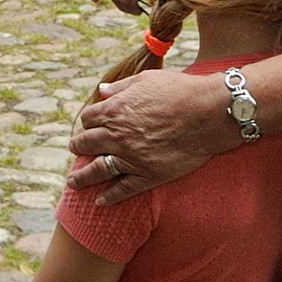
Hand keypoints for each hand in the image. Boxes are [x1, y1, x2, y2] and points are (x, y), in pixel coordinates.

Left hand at [67, 69, 235, 203]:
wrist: (209, 113)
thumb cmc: (179, 91)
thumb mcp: (145, 79)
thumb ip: (121, 87)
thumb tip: (102, 90)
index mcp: (114, 110)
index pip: (88, 119)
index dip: (87, 122)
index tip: (89, 125)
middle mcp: (118, 135)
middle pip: (87, 144)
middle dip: (78, 146)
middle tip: (75, 149)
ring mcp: (132, 157)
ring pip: (98, 170)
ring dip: (82, 177)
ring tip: (72, 183)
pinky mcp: (149, 175)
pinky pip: (123, 189)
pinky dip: (110, 197)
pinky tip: (100, 201)